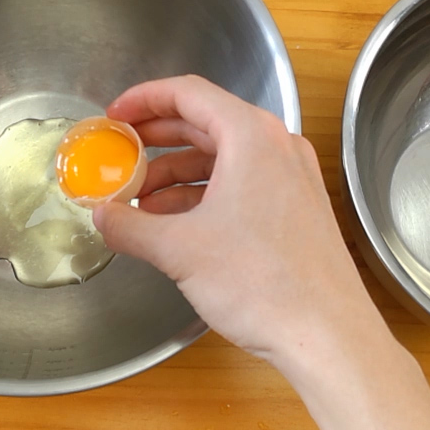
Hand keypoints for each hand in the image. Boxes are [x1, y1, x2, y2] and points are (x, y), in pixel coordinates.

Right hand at [92, 75, 385, 362]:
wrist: (327, 335)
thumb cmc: (262, 283)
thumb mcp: (179, 250)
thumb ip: (130, 225)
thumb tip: (102, 216)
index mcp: (251, 136)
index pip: (188, 93)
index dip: (143, 99)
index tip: (113, 116)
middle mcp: (277, 146)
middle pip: (205, 122)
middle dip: (156, 138)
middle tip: (118, 151)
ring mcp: (291, 176)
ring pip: (222, 156)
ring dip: (176, 172)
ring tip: (138, 200)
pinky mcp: (296, 207)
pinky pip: (241, 183)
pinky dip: (203, 193)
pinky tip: (174, 222)